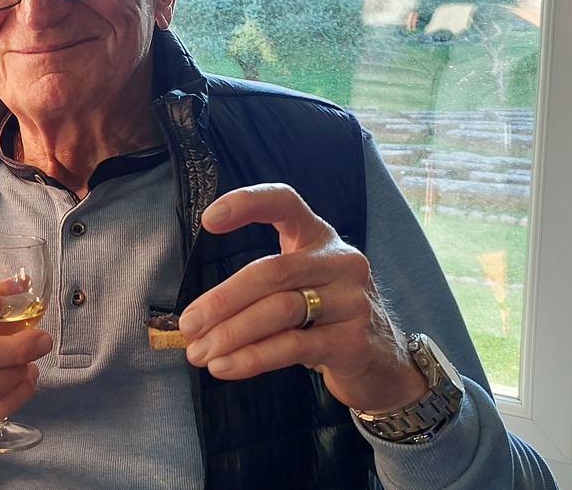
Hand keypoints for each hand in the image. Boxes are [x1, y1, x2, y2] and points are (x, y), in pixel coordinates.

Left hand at [178, 183, 425, 413]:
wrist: (383, 363)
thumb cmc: (325, 319)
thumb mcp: (298, 289)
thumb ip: (258, 290)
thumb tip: (196, 317)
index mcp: (319, 237)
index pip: (285, 203)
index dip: (247, 204)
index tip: (209, 220)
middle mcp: (341, 261)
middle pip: (270, 272)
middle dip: (222, 300)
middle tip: (188, 325)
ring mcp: (352, 300)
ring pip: (279, 310)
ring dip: (231, 334)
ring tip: (200, 353)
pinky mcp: (355, 340)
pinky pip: (293, 346)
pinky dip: (253, 358)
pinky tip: (226, 368)